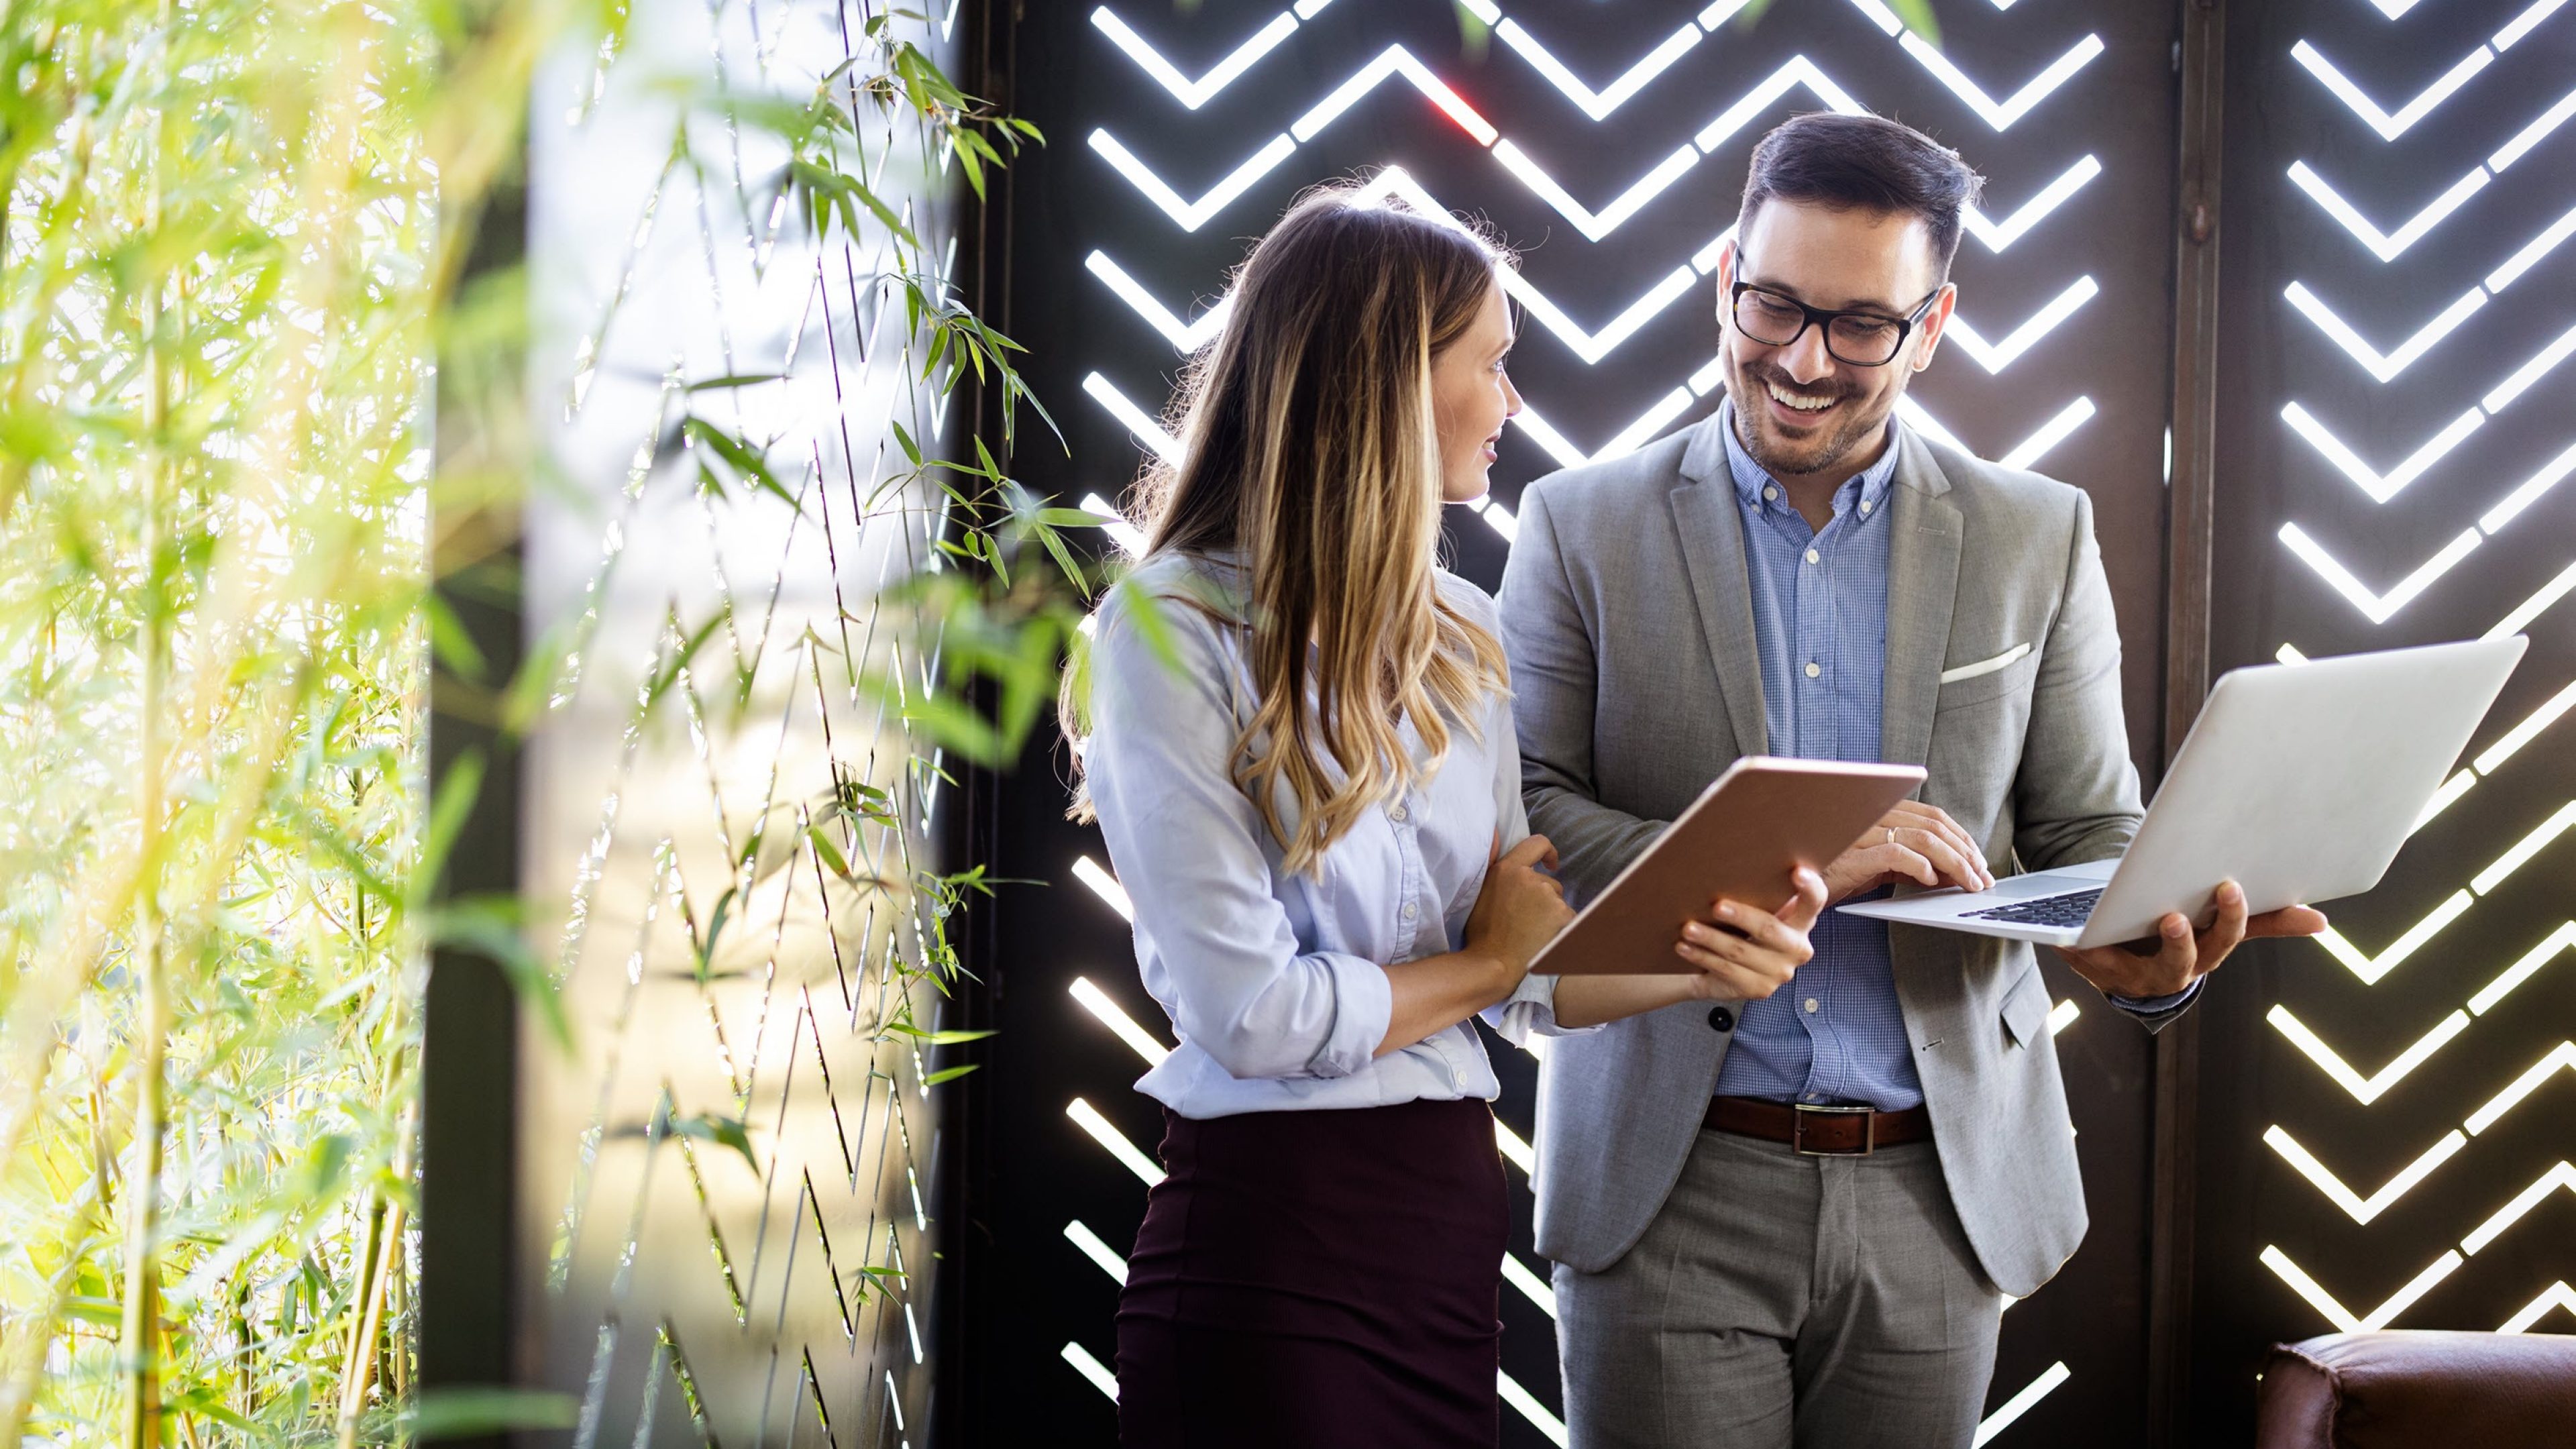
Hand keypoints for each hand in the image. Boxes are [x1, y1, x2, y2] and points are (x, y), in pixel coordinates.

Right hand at [1465, 834, 1577, 988]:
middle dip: (1544, 898)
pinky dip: (1561, 928)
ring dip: (1551, 914)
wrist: (1494, 962)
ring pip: (1558, 902)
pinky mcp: (1563, 914)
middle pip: (1549, 883)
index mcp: (1507, 869)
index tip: (1552, 863)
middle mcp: (1529, 877)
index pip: (1536, 843)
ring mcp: (1548, 896)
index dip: (1548, 852)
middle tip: (1526, 920)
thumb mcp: (1482, 893)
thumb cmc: (1483, 934)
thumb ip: (1498, 874)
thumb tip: (1503, 851)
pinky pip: (1568, 919)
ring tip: (1532, 933)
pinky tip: (1544, 940)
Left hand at [1674, 868, 1826, 1000]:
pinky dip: (1702, 957)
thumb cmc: (1741, 929)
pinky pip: (1727, 970)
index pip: (1814, 901)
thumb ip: (1756, 893)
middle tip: (1717, 906)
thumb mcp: (1754, 910)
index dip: (1810, 887)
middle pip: (1769, 928)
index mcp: (1802, 921)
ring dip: (1711, 939)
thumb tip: (1725, 865)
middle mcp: (1797, 948)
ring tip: (1688, 928)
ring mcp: (1780, 971)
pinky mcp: (1760, 989)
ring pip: (1740, 951)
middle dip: (1741, 916)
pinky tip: (1685, 947)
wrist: (1725, 972)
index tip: (1797, 871)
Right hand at [1821, 801, 1994, 902]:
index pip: (1932, 815)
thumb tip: (1952, 872)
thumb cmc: (1833, 876)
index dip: (1961, 836)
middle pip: (1933, 825)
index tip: (1979, 861)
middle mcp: (1869, 815)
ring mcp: (1860, 833)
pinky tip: (1931, 881)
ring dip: (1953, 863)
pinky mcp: (1851, 855)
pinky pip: (1896, 853)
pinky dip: (1920, 866)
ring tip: (1968, 882)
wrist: (1792, 890)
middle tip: (1982, 877)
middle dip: (1965, 852)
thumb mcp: (1878, 866)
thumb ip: (1911, 863)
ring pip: (1922, 838)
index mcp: (1877, 811)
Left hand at [2052, 879, 2328, 999]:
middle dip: (2180, 940)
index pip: (2224, 941)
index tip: (2229, 887)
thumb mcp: (2217, 926)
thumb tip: (2320, 921)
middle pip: (2184, 959)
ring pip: (2129, 967)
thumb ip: (2264, 922)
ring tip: (2118, 924)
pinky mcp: (2090, 967)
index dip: (2228, 919)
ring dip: (2114, 948)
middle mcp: (2169, 973)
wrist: (2125, 961)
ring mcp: (2128, 974)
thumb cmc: (2177, 935)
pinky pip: (2080, 957)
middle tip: (2176, 915)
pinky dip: (2071, 947)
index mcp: (2203, 956)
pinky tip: (2062, 935)